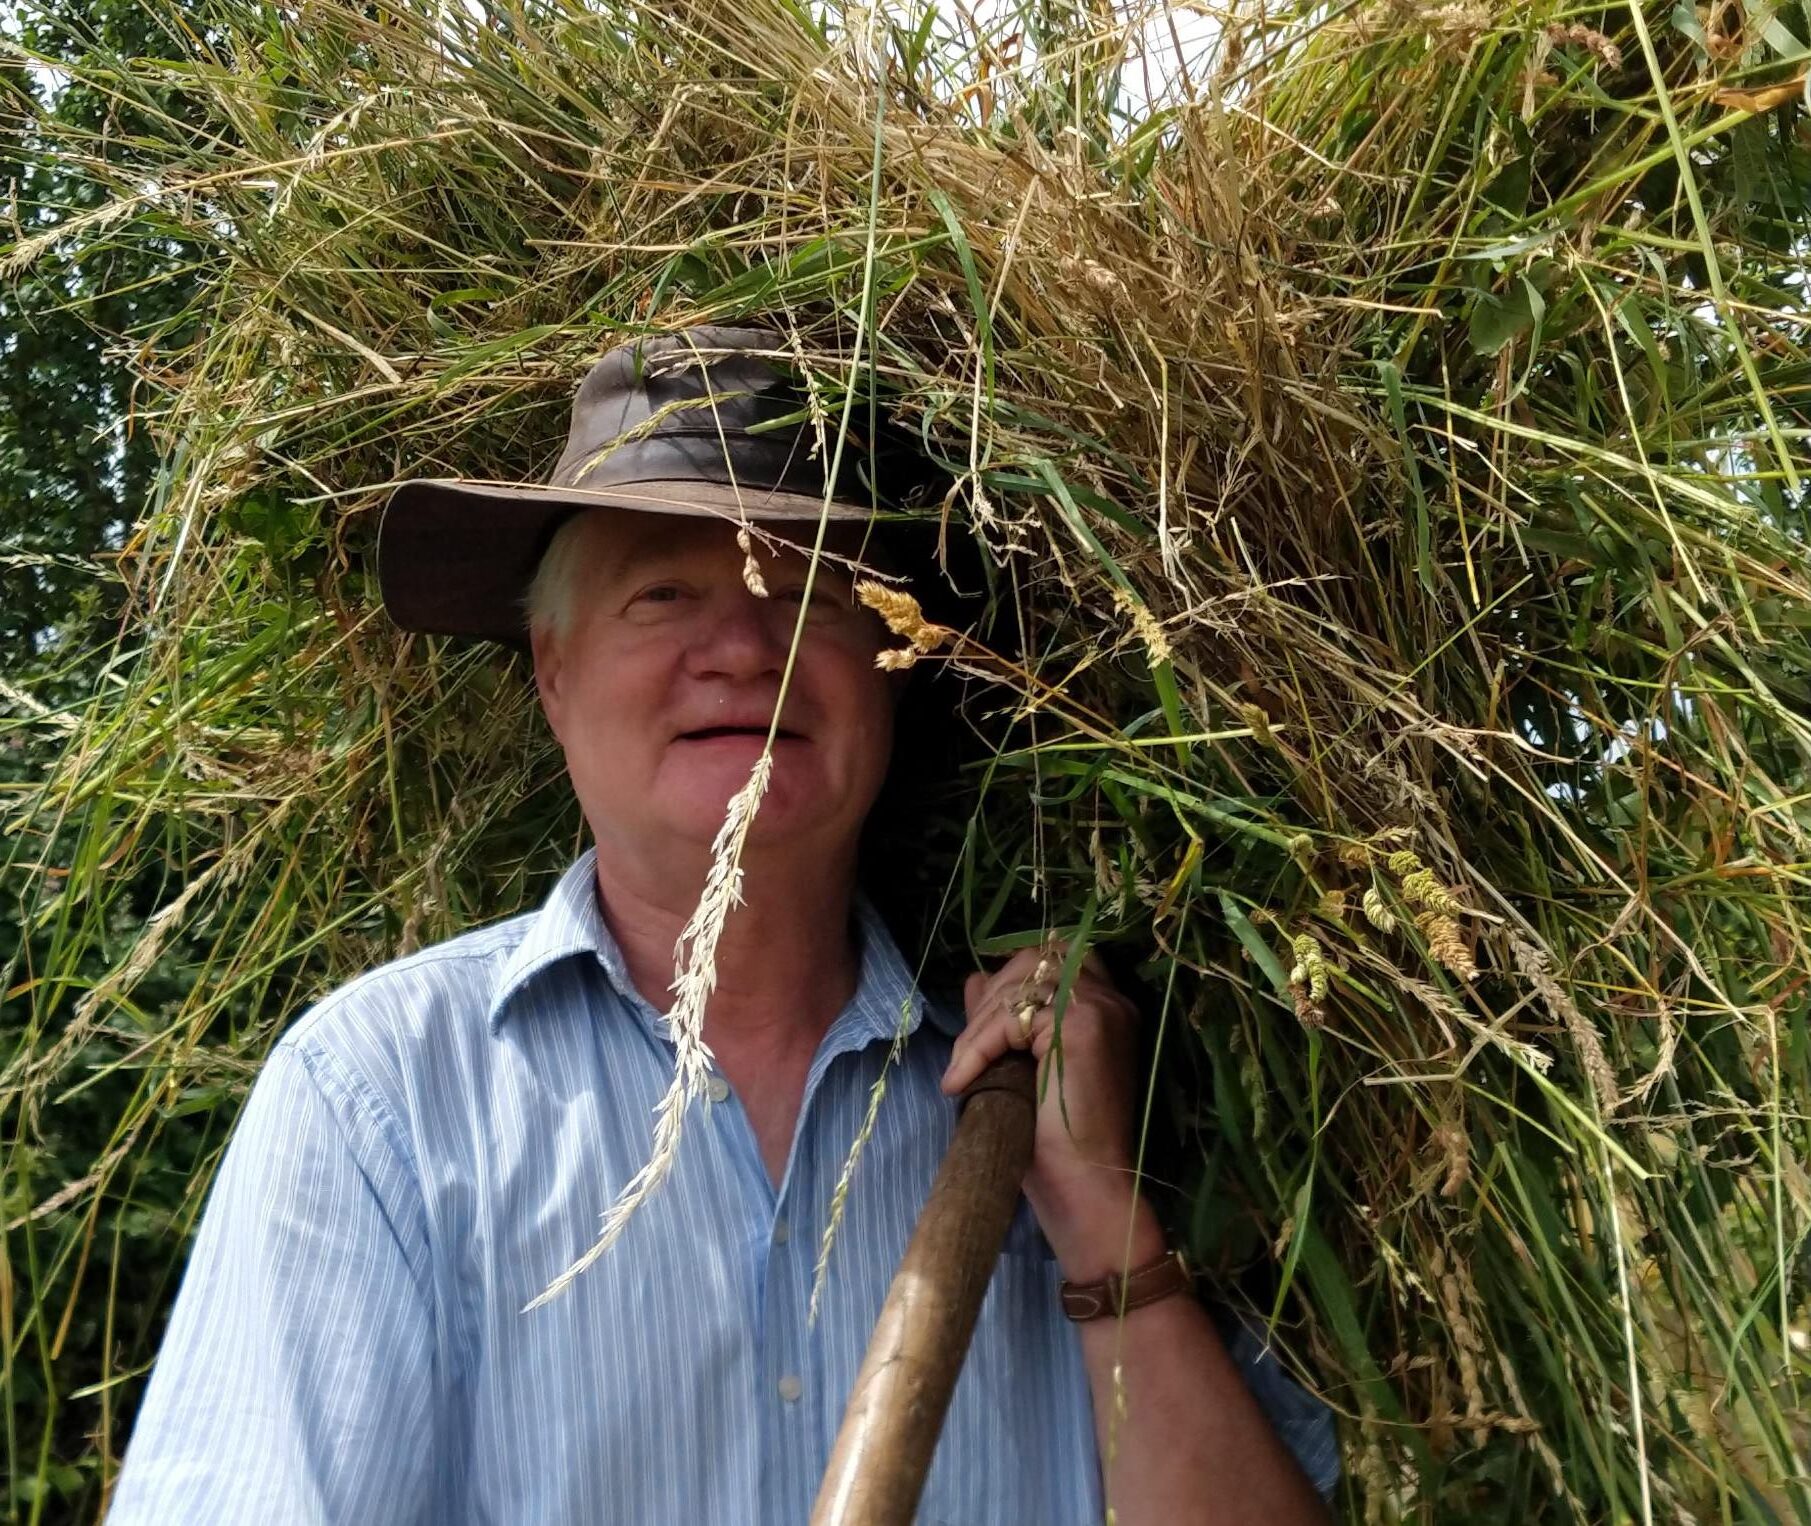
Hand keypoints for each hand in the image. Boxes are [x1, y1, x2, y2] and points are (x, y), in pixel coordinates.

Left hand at [940, 943, 1161, 1277]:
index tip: (979, 1029)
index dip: (1008, 984)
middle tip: (965, 1052)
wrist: (1088, 1189)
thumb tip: (974, 978)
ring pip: (1017, 985)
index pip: (1048, 959)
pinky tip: (962, 1082)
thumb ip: (1006, 1020)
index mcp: (1106, 1008)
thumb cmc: (1059, 1143)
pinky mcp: (1080, 1024)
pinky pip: (1010, 1017)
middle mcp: (1111, 1000)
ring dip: (978, 1025)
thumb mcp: (1022, 1067)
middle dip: (988, 999)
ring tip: (962, 1071)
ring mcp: (1100, 1007)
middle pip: (1032, 959)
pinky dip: (976, 1046)